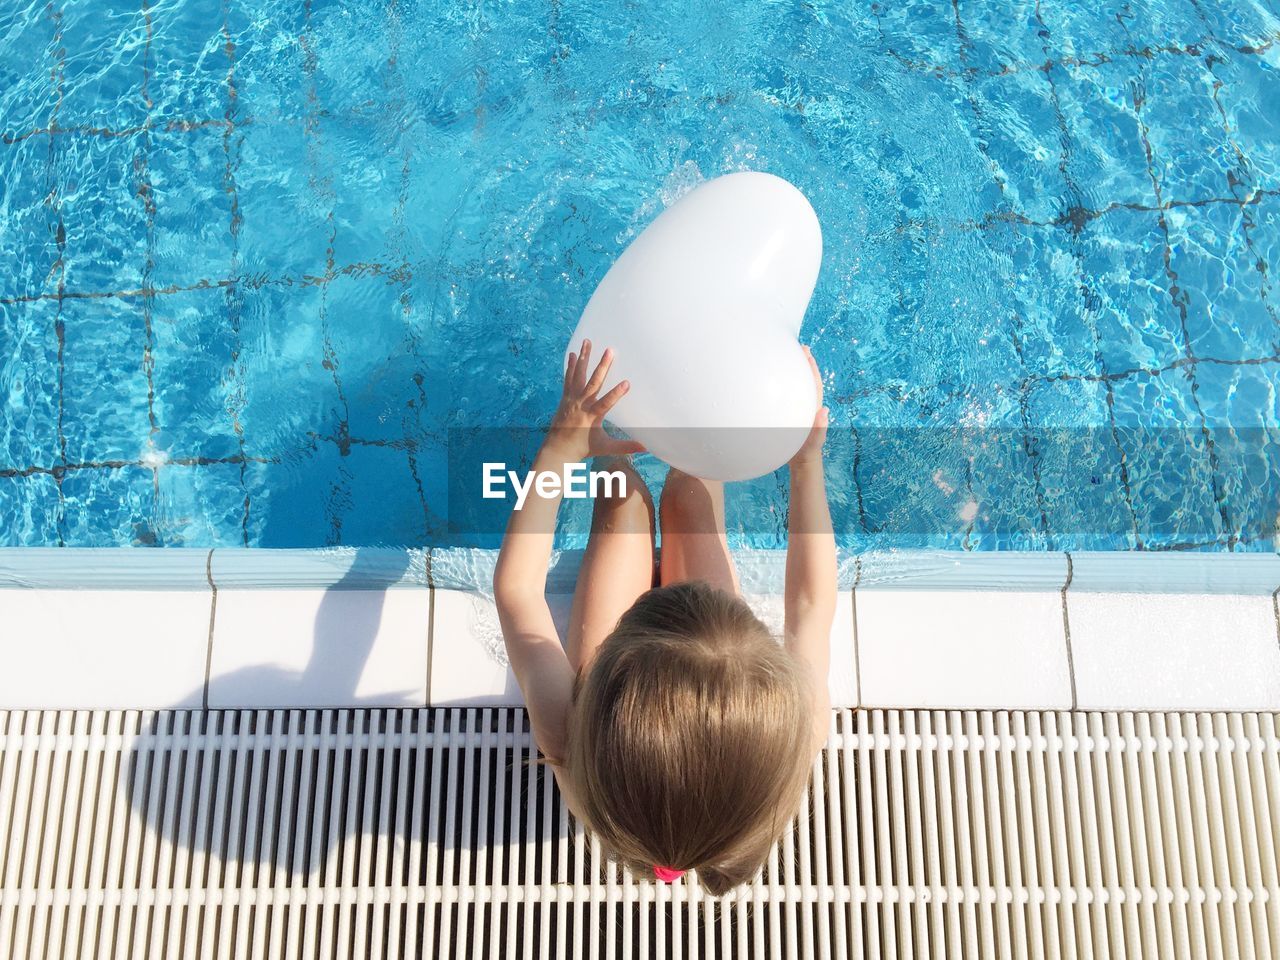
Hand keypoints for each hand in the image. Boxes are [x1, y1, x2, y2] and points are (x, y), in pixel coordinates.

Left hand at [546, 339, 645, 461]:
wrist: (557, 449)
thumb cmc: (583, 448)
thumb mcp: (605, 447)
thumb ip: (625, 446)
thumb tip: (645, 448)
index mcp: (591, 417)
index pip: (606, 403)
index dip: (616, 394)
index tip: (627, 383)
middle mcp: (581, 405)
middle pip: (593, 383)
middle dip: (602, 366)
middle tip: (610, 350)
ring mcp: (572, 399)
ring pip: (579, 375)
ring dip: (584, 358)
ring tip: (588, 341)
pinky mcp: (565, 397)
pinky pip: (568, 379)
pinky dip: (571, 366)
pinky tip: (574, 354)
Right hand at [790, 345, 827, 466]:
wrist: (801, 462)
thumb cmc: (807, 452)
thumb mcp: (814, 441)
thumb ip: (820, 428)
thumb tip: (825, 412)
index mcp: (812, 406)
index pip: (812, 383)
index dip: (810, 367)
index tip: (806, 352)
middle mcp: (806, 404)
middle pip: (805, 379)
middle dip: (803, 362)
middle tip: (798, 345)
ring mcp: (798, 409)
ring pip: (796, 386)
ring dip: (794, 371)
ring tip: (786, 357)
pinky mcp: (789, 414)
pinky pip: (786, 396)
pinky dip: (781, 386)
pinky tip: (772, 382)